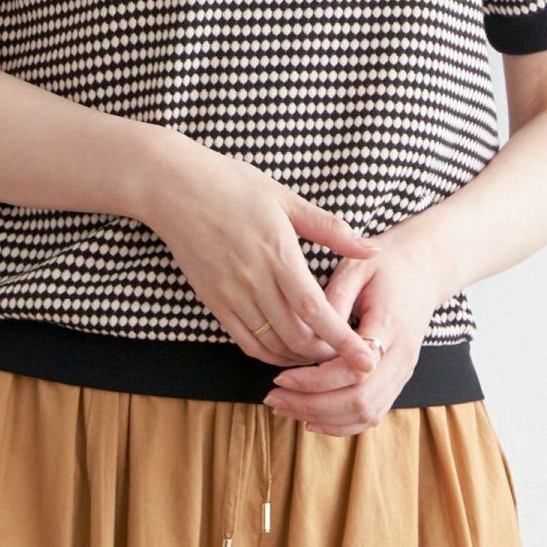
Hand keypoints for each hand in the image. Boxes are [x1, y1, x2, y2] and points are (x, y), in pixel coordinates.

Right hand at [139, 134, 385, 371]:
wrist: (175, 188)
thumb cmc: (233, 185)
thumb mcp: (285, 198)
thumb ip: (330, 229)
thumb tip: (372, 249)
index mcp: (278, 253)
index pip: (317, 310)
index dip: (343, 340)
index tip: (367, 361)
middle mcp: (254, 280)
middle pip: (297, 337)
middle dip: (326, 355)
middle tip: (347, 355)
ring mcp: (230, 294)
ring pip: (272, 345)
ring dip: (299, 358)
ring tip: (320, 354)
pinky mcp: (213, 300)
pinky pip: (245, 341)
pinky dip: (269, 354)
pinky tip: (284, 349)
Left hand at [260, 224, 446, 433]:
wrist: (424, 269)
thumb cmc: (385, 265)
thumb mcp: (355, 269)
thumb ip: (334, 301)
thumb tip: (309, 336)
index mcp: (390, 325)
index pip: (354, 371)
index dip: (315, 380)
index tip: (281, 377)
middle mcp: (402, 356)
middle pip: (359, 401)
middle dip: (312, 405)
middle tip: (274, 398)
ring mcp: (404, 371)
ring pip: (367, 414)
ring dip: (324, 418)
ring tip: (286, 408)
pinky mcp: (399, 379)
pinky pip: (374, 412)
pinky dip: (343, 423)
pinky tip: (313, 418)